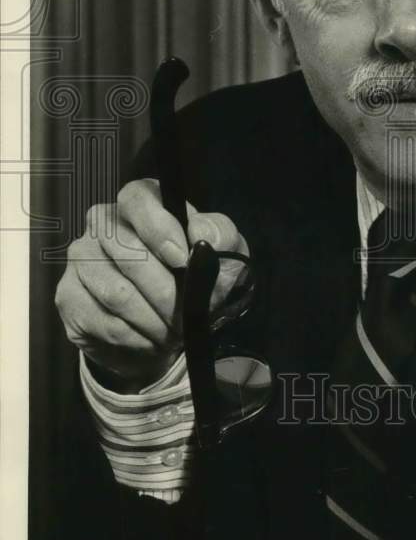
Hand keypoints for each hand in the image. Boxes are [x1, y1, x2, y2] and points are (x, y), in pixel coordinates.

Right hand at [55, 178, 249, 390]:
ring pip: (117, 293)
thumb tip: (204, 234)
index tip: (181, 259)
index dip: (158, 229)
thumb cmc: (196, 278)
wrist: (170, 327)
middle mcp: (102, 224)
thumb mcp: (222, 253)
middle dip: (165, 291)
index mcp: (140, 203)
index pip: (137, 200)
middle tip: (186, 313)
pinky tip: (152, 340)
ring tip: (174, 331)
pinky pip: (104, 322)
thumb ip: (219, 235)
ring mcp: (81, 260)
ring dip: (154, 320)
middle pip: (127, 254)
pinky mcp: (69, 297)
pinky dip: (137, 338)